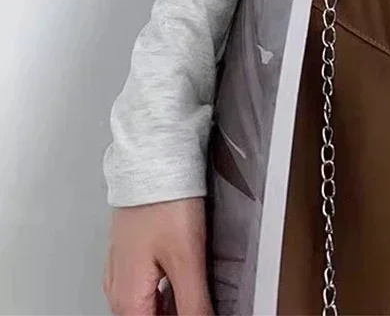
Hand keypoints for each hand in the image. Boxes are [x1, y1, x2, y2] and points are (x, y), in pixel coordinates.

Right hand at [103, 197, 214, 315]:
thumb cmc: (164, 201)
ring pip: (146, 305)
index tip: (198, 309)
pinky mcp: (131, 250)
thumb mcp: (187, 259)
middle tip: (201, 302)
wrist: (152, 159)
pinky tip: (186, 280)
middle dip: (176, 313)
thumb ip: (194, 304)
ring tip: (199, 296)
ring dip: (171, 306)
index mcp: (127, 299)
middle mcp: (118, 288)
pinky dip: (166, 290)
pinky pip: (146, 284)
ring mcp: (122, 268)